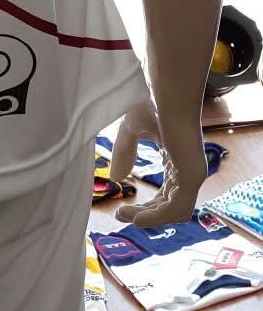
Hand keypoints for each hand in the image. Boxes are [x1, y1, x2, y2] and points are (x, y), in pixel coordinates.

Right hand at [110, 96, 208, 228]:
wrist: (163, 92)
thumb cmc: (151, 102)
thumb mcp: (130, 130)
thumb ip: (124, 153)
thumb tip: (117, 178)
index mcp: (177, 160)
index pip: (166, 196)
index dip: (145, 207)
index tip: (120, 211)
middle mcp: (188, 170)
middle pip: (169, 207)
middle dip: (144, 215)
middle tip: (120, 216)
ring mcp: (193, 173)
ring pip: (176, 212)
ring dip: (150, 219)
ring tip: (126, 217)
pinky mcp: (193, 174)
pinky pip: (178, 208)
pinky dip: (157, 218)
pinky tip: (137, 218)